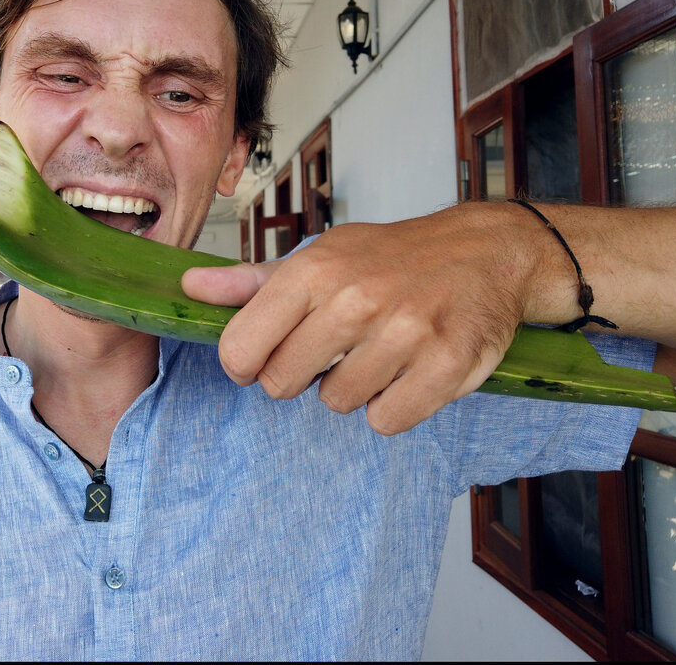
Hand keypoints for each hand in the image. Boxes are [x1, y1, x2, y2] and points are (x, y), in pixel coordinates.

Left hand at [182, 206, 544, 434]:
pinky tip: (407, 371)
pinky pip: (388, 421)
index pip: (240, 349)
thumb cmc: (390, 258)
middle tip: (333, 349)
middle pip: (281, 384)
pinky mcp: (447, 365)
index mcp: (314, 270)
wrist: (484, 253)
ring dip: (353, 388)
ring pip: (337, 404)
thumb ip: (253, 282)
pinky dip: (394, 406)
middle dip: (300, 375)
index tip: (263, 357)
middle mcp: (356, 299)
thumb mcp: (320, 256)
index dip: (245, 363)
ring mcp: (405, 333)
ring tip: (377, 352)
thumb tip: (191, 287)